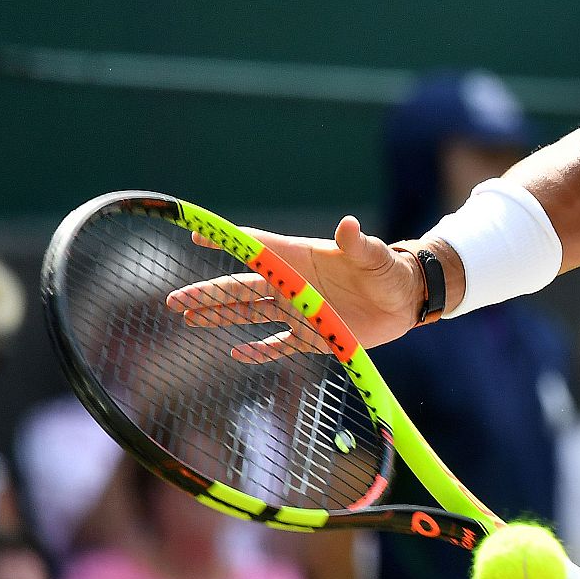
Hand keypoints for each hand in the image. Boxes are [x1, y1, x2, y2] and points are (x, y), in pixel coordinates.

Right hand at [166, 215, 422, 361]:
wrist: (406, 298)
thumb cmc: (390, 269)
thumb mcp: (376, 256)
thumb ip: (359, 245)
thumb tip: (349, 225)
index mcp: (301, 258)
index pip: (257, 247)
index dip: (227, 241)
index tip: (197, 234)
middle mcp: (292, 283)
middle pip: (241, 286)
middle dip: (207, 292)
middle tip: (173, 300)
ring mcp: (298, 310)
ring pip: (249, 313)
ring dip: (219, 316)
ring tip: (187, 317)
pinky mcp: (312, 335)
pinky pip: (278, 345)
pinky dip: (258, 351)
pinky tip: (234, 353)